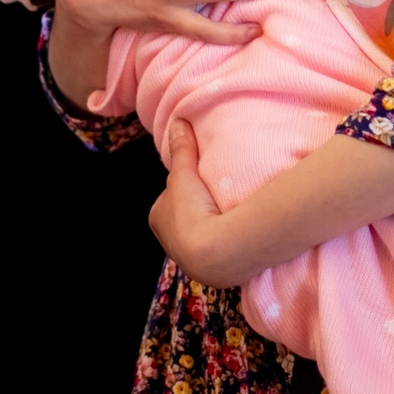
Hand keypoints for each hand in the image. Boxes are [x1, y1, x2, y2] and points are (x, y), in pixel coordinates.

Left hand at [147, 121, 262, 286]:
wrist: (214, 252)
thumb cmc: (191, 210)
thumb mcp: (185, 173)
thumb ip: (182, 149)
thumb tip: (177, 122)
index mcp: (157, 219)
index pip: (171, 197)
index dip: (185, 187)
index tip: (201, 181)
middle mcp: (169, 242)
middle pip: (185, 217)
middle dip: (198, 209)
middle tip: (217, 197)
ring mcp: (190, 259)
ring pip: (201, 235)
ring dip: (213, 226)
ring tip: (230, 214)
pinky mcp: (212, 272)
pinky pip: (218, 249)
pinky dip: (225, 241)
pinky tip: (236, 234)